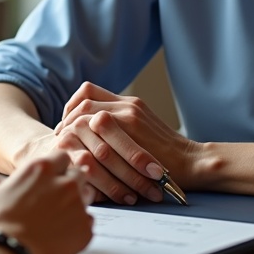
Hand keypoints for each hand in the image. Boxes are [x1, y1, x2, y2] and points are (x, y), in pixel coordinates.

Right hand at [0, 151, 93, 253]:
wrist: (2, 251)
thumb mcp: (0, 190)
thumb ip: (22, 183)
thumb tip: (23, 188)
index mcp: (42, 168)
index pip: (62, 157)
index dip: (57, 168)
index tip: (52, 177)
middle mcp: (64, 183)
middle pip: (78, 175)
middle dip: (70, 184)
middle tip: (56, 199)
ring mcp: (77, 206)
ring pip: (86, 198)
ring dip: (76, 204)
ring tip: (58, 219)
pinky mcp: (84, 230)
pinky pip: (87, 224)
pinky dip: (76, 229)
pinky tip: (60, 237)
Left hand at [49, 83, 193, 204]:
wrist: (192, 161)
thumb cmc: (165, 157)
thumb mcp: (142, 134)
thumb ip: (121, 129)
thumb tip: (90, 138)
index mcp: (129, 103)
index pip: (88, 92)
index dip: (71, 107)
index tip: (66, 125)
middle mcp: (128, 104)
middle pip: (83, 100)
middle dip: (66, 119)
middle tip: (61, 137)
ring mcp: (130, 115)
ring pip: (86, 111)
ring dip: (71, 128)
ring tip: (67, 146)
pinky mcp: (132, 129)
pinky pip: (96, 126)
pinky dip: (82, 139)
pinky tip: (79, 154)